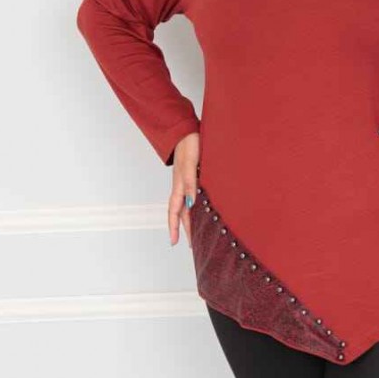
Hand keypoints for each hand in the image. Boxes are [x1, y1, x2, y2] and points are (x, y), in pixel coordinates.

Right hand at [169, 132, 199, 246]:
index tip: (175, 243)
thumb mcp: (190, 167)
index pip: (174, 212)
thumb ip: (191, 185)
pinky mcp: (194, 178)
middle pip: (182, 213)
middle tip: (192, 246)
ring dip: (191, 220)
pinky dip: (197, 208)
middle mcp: (182, 188)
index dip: (174, 228)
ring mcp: (187, 183)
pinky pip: (194, 197)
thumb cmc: (189, 147)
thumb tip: (191, 205)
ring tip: (198, 233)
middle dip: (186, 230)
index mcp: (179, 187)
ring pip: (188, 206)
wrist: (188, 132)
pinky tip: (204, 212)